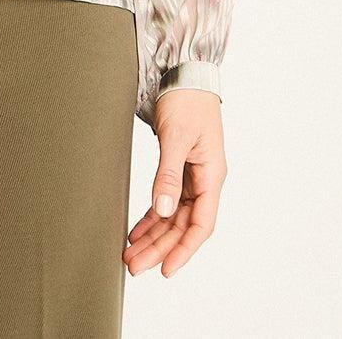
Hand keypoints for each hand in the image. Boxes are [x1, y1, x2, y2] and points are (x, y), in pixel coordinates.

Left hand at [123, 89, 226, 278]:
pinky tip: (136, 230)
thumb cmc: (186, 99)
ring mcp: (192, 175)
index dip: (184, 250)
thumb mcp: (176, 136)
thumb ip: (169, 173)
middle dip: (160, 247)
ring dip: (153, 235)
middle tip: (133, 265)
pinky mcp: (179, 167)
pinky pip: (166, 200)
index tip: (166, 270)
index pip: (201, 224)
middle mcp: (204, 180)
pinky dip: (152, 216)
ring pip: (173, 216)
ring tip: (130, 254)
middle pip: (183, 225)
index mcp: (211, 175)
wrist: (183, 72)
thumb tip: (163, 209)